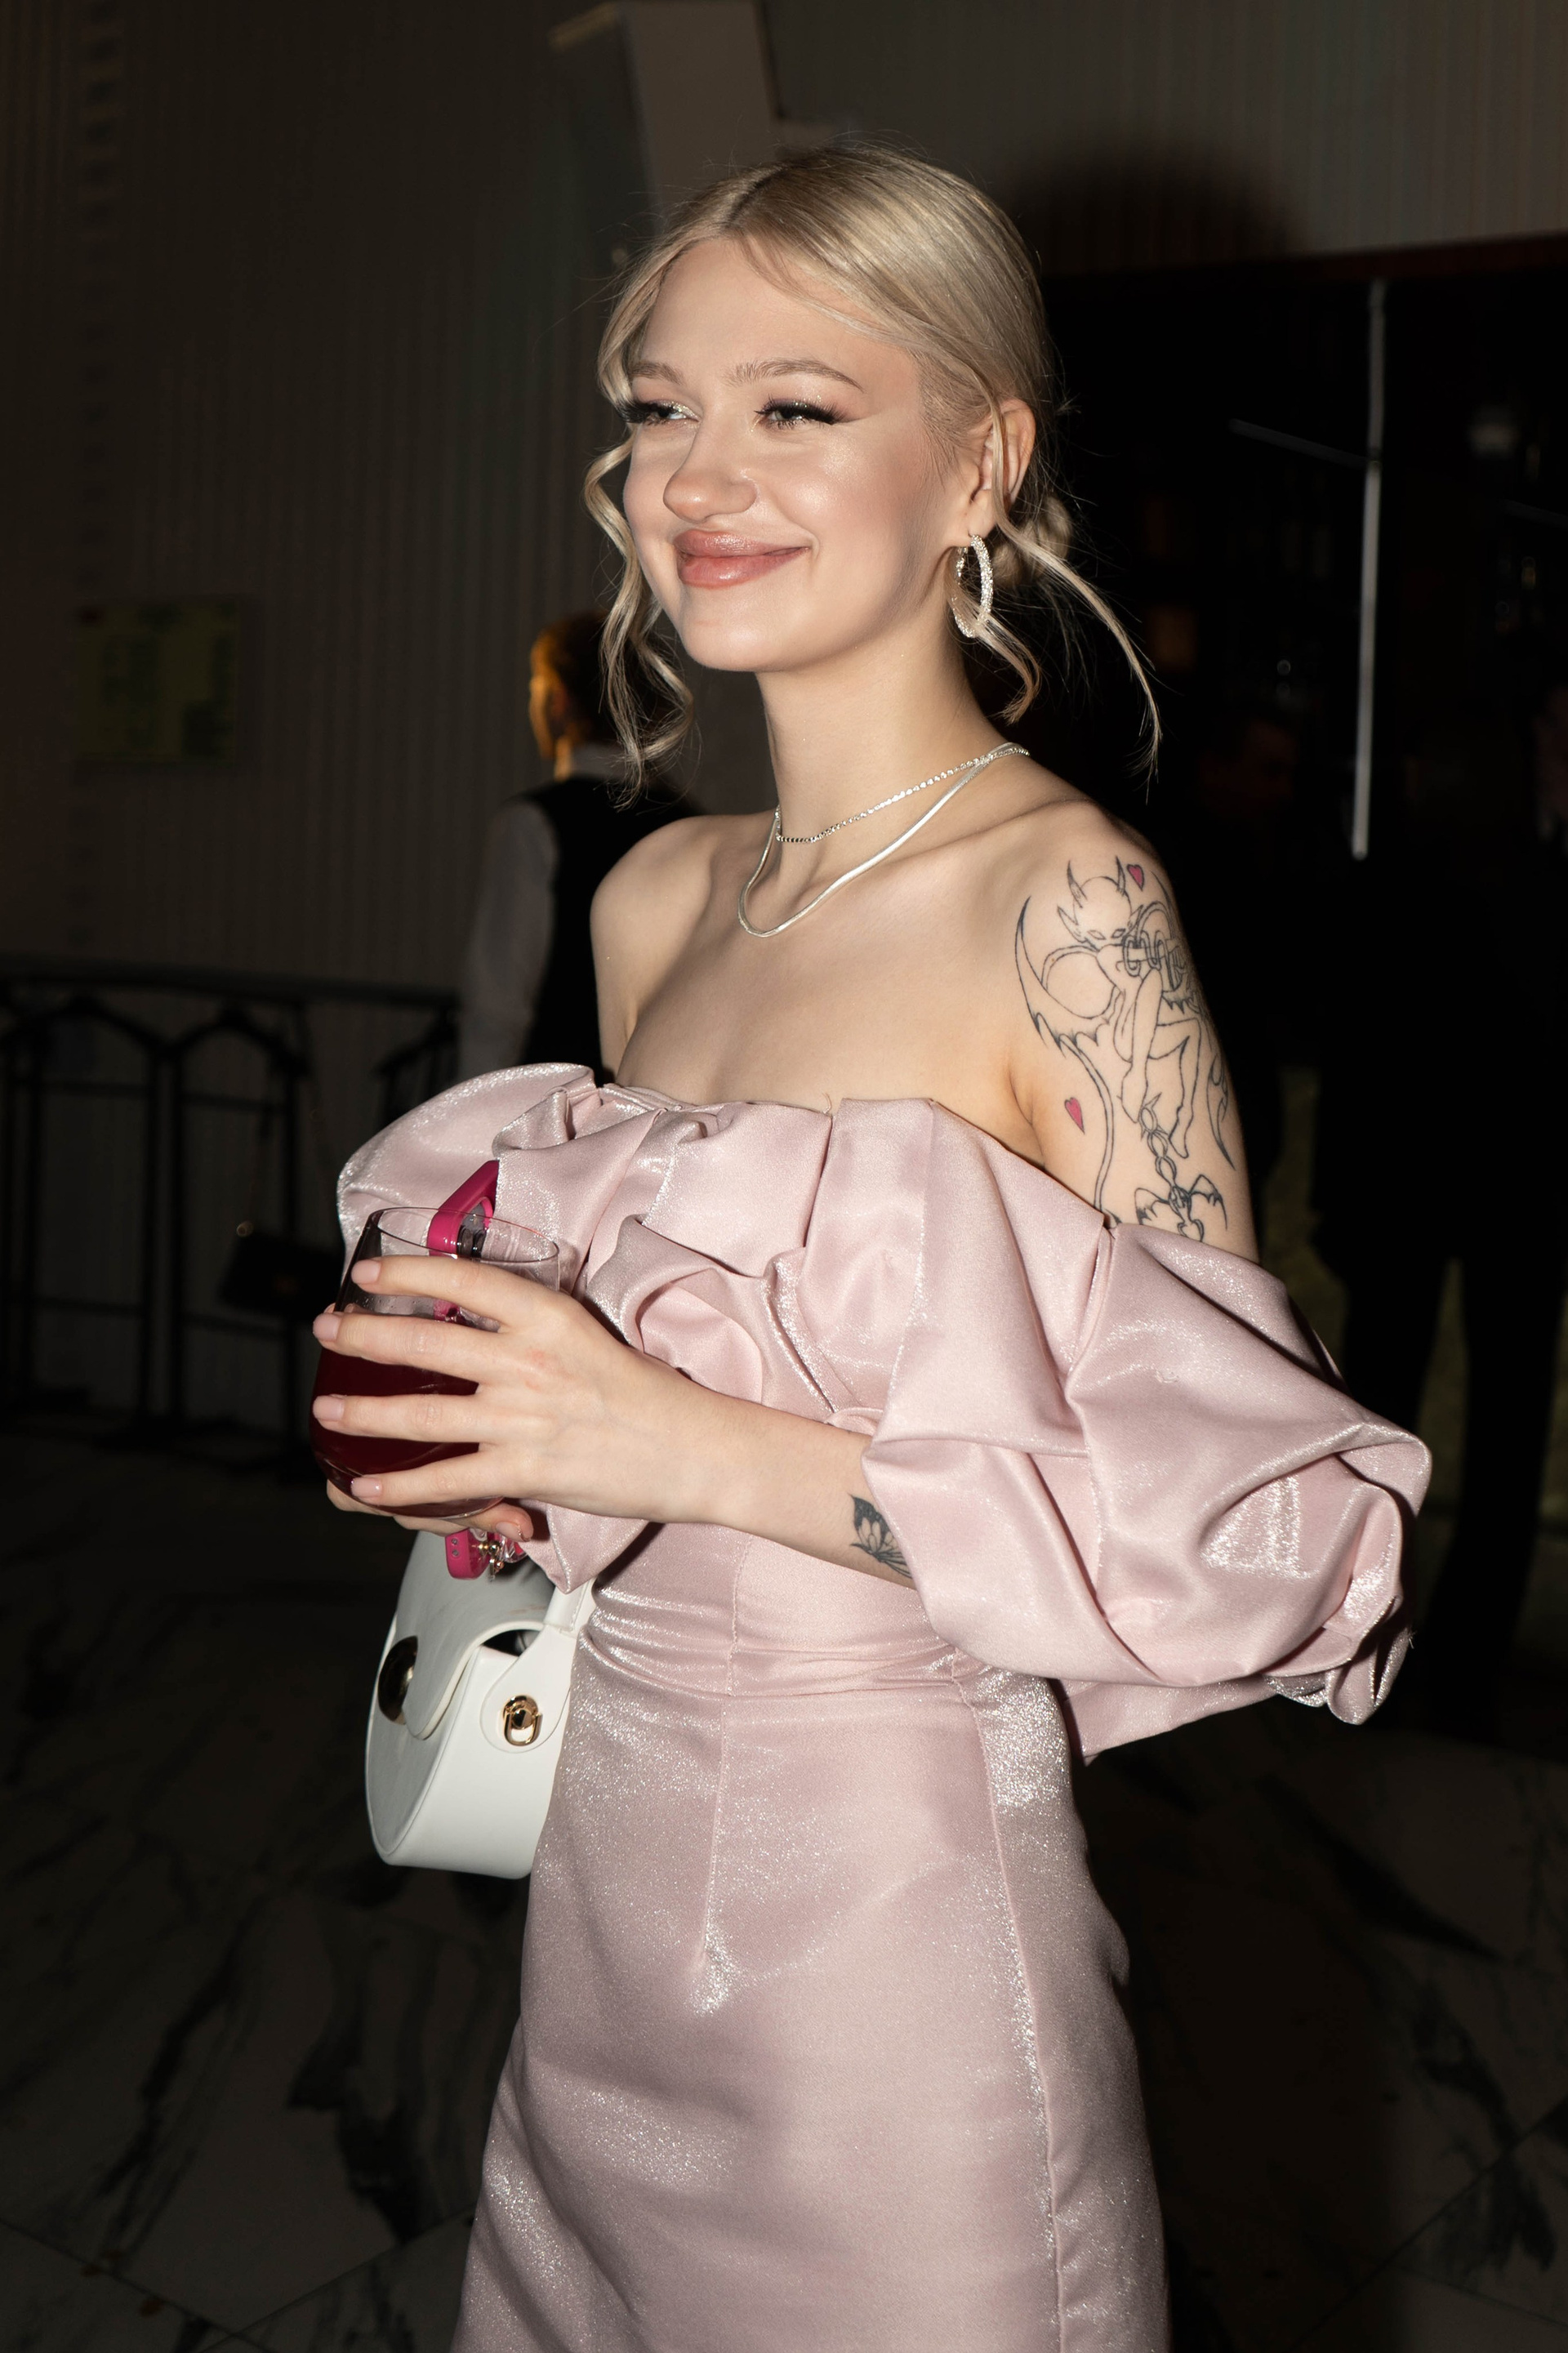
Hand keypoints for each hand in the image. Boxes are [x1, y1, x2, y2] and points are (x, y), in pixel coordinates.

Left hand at [311, 1251, 723, 1533]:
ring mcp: (522, 1419)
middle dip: (365, 1336)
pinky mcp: (525, 1471)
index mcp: (548, 1317)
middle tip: (330, 1330)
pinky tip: (367, 1485)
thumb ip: (530, 1330)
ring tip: (327, 1411)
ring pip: (422, 1415)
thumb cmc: (644, 1393)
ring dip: (364, 1413)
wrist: (693, 1449)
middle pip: (425, 1343)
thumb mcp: (586, 1336)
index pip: (463, 1282)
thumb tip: (472, 1325)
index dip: (406, 1273)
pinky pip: (448, 1481)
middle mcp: (528, 1362)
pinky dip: (401, 1487)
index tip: (368, 1274)